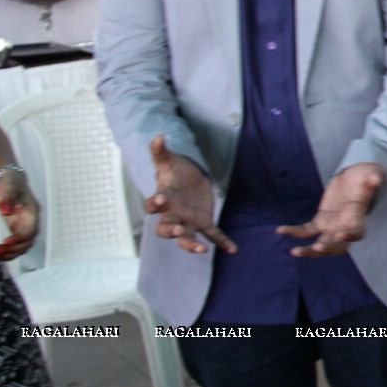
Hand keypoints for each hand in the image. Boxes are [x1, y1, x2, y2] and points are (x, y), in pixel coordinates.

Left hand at [0, 167, 39, 262]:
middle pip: (27, 243)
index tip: (6, 241)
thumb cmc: (11, 184)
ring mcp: (24, 228)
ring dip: (9, 254)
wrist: (9, 182)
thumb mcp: (9, 188)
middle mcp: (30, 223)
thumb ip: (8, 199)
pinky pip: (14, 246)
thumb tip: (6, 211)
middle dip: (13, 250)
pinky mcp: (16, 231)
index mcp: (32, 213)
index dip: (20, 238)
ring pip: (21, 248)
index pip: (31, 230)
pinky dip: (6, 253)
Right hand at [145, 135, 235, 254]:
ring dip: (192, 245)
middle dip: (170, 232)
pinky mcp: (203, 222)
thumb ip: (161, 152)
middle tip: (177, 230)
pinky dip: (222, 242)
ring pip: (186, 238)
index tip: (159, 200)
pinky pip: (213, 234)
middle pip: (165, 229)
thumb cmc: (175, 172)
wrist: (189, 180)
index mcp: (163, 199)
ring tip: (202, 250)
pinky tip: (233, 250)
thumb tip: (157, 136)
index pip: (153, 206)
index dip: (154, 204)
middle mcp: (173, 215)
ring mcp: (188, 221)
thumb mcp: (169, 161)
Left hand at [277, 163, 382, 256]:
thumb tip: (375, 179)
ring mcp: (332, 226)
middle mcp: (345, 226)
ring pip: (321, 244)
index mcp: (358, 217)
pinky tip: (281, 230)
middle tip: (317, 248)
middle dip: (328, 249)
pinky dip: (295, 232)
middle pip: (338, 246)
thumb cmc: (366, 176)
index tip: (341, 234)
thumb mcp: (371, 174)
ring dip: (309, 251)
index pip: (357, 232)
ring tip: (295, 251)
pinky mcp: (321, 221)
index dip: (350, 235)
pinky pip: (307, 231)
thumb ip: (373, 178)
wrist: (356, 178)